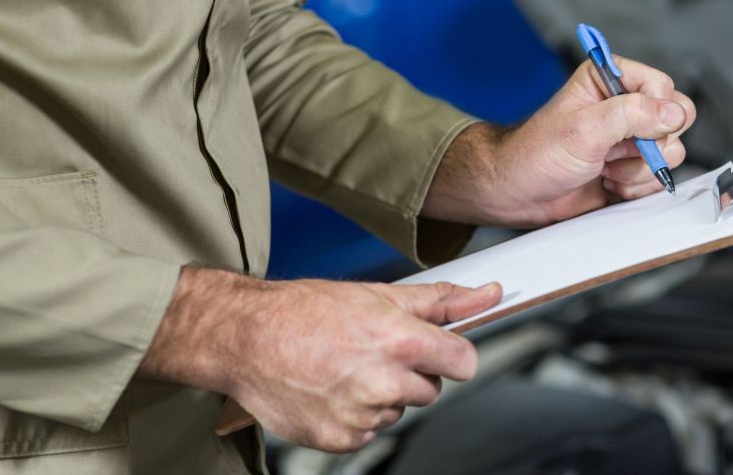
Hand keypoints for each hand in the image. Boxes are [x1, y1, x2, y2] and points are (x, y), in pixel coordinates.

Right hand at [138, 267, 501, 451]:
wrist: (245, 338)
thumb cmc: (305, 311)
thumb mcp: (378, 294)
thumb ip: (441, 300)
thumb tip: (487, 294)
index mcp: (398, 341)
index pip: (464, 362)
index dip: (454, 356)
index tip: (441, 352)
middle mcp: (382, 381)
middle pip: (430, 390)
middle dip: (410, 373)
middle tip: (372, 351)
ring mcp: (360, 415)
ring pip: (398, 411)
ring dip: (381, 394)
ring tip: (344, 367)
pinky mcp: (340, 439)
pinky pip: (369, 432)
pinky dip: (356, 415)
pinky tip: (332, 389)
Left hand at [423, 56, 696, 226]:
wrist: (519, 194)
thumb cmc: (536, 154)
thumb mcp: (584, 128)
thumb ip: (632, 115)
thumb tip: (673, 112)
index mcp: (611, 81)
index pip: (662, 86)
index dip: (657, 110)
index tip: (635, 128)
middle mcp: (625, 107)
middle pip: (676, 121)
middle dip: (650, 144)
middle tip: (617, 150)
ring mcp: (631, 141)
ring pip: (670, 154)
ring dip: (638, 169)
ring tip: (604, 169)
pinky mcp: (632, 170)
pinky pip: (658, 179)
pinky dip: (636, 188)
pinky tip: (609, 184)